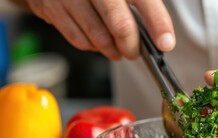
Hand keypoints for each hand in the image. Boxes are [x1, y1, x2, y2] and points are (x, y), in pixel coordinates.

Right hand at [24, 0, 175, 59]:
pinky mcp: (52, 8)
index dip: (159, 24)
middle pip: (121, 26)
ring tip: (118, 49)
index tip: (166, 43)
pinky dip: (93, 46)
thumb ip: (140, 3)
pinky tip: (98, 41)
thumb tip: (159, 34)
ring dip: (113, 50)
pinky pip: (78, 39)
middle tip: (135, 52)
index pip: (144, 1)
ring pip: (99, 38)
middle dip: (132, 47)